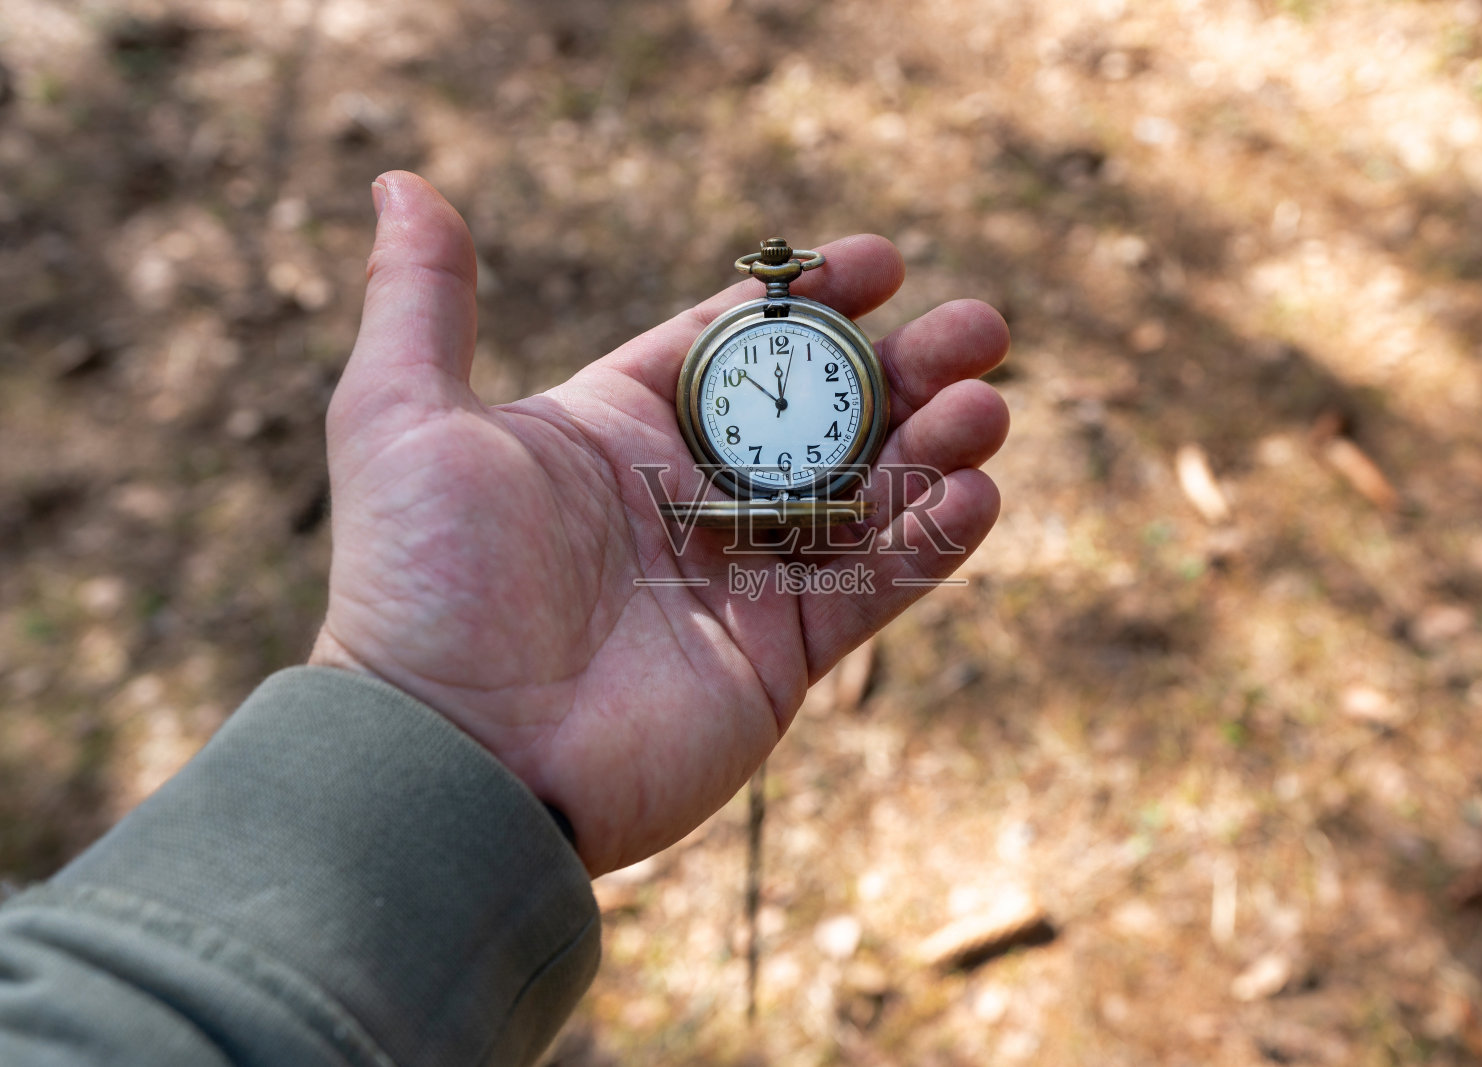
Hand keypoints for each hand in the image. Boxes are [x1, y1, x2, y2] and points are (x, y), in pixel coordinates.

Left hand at [309, 172, 1009, 873]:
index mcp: (618, 432)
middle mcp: (691, 497)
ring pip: (868, 493)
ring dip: (938, 445)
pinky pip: (877, 584)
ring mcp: (742, 577)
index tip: (879, 260)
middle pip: (824, 412)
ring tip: (987, 405)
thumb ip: (423, 299)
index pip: (734, 345)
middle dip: (905, 366)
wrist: (455, 759)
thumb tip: (398, 180)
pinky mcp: (781, 655)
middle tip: (980, 328)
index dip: (809, 300)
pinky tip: (974, 493)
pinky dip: (933, 541)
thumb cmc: (422, 585)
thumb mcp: (400, 416)